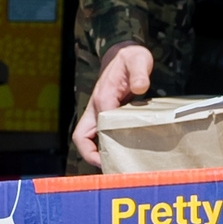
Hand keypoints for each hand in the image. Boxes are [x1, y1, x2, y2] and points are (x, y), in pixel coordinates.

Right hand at [72, 42, 153, 165]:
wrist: (124, 54)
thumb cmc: (131, 58)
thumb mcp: (138, 60)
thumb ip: (139, 72)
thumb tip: (140, 86)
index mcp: (102, 98)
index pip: (95, 127)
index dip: (98, 146)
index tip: (108, 159)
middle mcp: (96, 108)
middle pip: (82, 138)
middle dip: (91, 156)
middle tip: (110, 170)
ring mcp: (99, 112)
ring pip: (88, 138)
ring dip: (97, 153)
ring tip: (115, 166)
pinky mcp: (106, 114)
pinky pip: (100, 134)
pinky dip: (105, 146)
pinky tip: (123, 153)